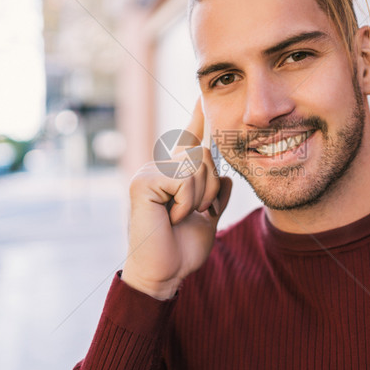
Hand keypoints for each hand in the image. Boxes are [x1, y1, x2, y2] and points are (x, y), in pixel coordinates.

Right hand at [122, 99, 232, 298]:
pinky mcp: (143, 181)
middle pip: (204, 154)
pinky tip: (171, 218)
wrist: (165, 273)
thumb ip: (216, 195)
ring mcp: (149, 172)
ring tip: (181, 216)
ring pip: (196, 166)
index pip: (190, 140)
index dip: (198, 118)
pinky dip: (186, 203)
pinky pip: (184, 180)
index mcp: (174, 173)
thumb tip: (226, 176)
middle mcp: (160, 166)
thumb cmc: (182, 249)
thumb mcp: (207, 217)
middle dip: (210, 187)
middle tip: (194, 212)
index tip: (203, 95)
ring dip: (199, 198)